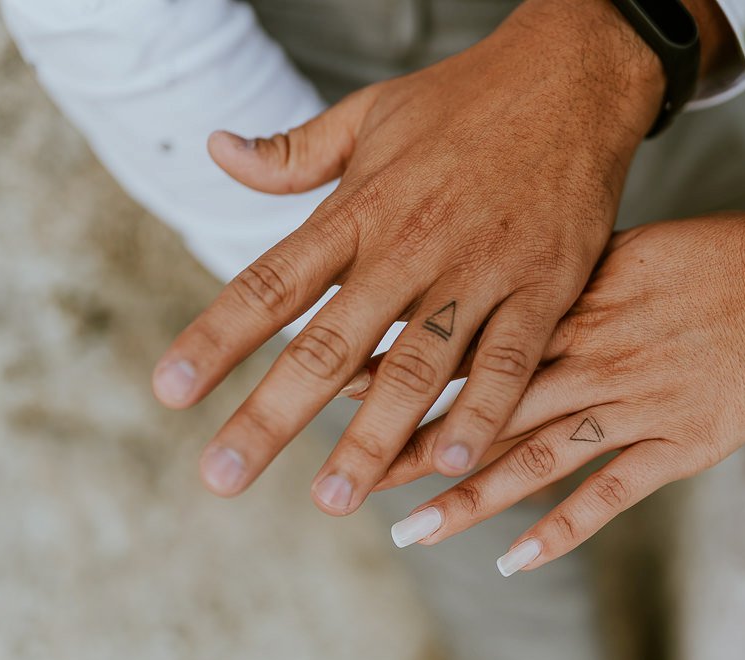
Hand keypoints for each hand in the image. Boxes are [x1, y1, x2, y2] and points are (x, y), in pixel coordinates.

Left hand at [151, 0, 666, 511]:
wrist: (574, 77)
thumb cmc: (465, 99)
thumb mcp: (371, 112)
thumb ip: (294, 150)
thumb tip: (217, 151)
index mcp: (363, 206)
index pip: (273, 281)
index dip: (216, 337)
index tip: (170, 392)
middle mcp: (413, 245)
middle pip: (331, 342)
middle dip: (274, 414)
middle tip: (224, 477)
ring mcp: (482, 270)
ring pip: (419, 366)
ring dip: (374, 437)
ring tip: (335, 498)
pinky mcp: (544, 286)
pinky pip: (509, 361)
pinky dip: (482, 414)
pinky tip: (453, 464)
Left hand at [375, 209, 744, 571]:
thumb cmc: (708, 258)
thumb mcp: (619, 248)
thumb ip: (558, 277)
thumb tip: (499, 282)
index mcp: (571, 307)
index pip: (469, 349)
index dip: (406, 373)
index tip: (346, 390)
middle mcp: (589, 361)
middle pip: (487, 412)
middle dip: (416, 445)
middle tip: (352, 475)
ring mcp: (632, 407)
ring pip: (536, 461)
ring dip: (472, 499)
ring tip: (411, 530)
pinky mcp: (675, 446)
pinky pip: (610, 494)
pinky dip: (563, 529)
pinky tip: (513, 559)